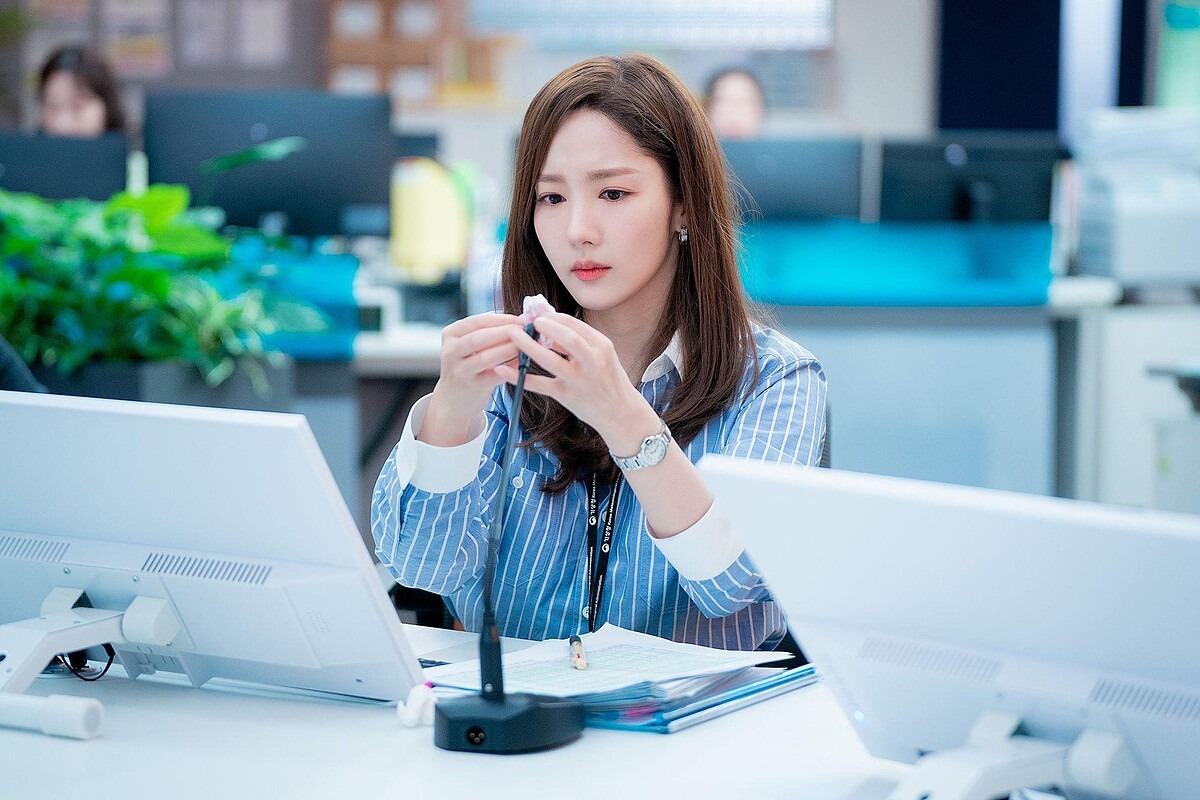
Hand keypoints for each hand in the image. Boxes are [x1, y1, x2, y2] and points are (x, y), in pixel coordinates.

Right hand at [421, 312, 522, 445]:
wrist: (454, 399)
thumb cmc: (469, 366)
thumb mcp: (470, 346)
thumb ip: (489, 332)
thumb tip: (520, 321)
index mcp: (451, 334)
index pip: (477, 321)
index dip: (500, 319)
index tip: (520, 319)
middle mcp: (450, 351)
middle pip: (479, 337)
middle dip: (504, 332)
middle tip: (524, 330)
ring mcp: (459, 370)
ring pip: (485, 357)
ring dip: (507, 349)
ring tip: (524, 345)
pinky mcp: (471, 386)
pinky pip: (493, 375)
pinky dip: (509, 368)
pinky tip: (521, 363)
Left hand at [497, 312, 659, 454]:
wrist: (621, 415)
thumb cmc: (608, 381)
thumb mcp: (602, 356)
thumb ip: (578, 342)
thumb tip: (548, 328)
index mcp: (602, 345)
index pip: (573, 324)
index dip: (551, 317)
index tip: (536, 315)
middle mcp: (592, 361)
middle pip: (565, 337)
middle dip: (543, 325)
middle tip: (525, 320)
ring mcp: (579, 380)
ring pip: (549, 359)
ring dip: (528, 345)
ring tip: (512, 334)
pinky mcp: (567, 396)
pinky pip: (539, 384)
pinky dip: (519, 377)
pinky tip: (503, 369)